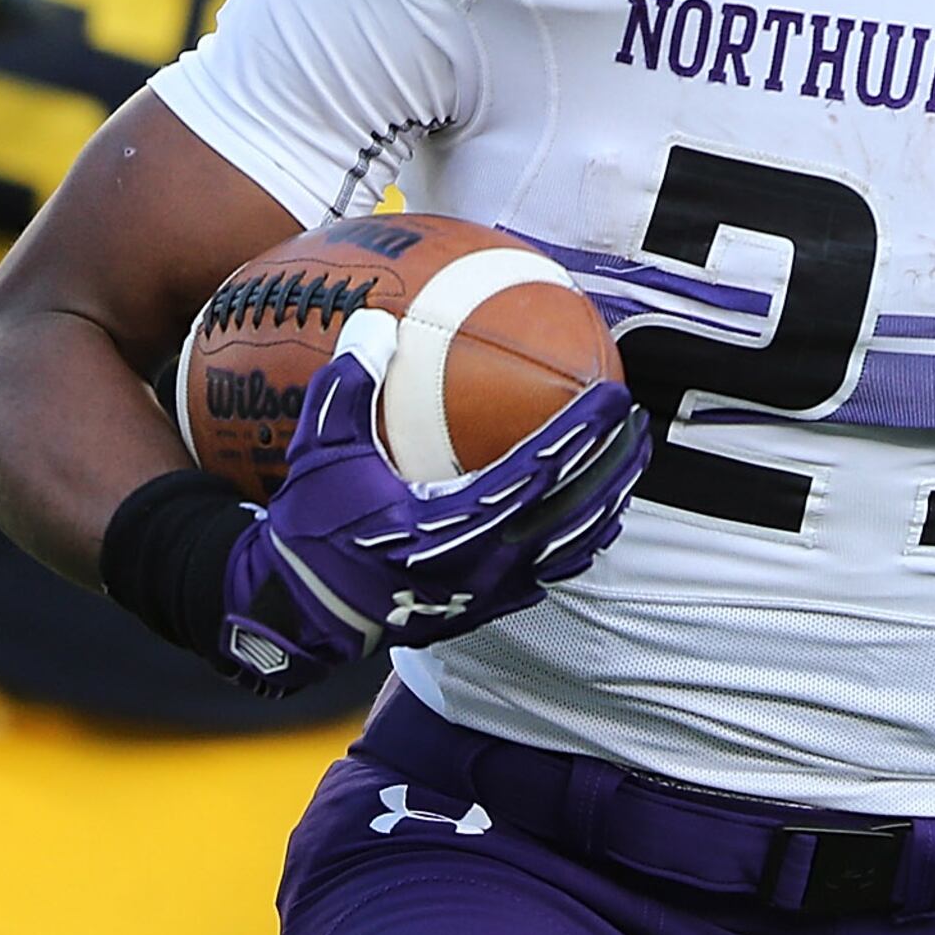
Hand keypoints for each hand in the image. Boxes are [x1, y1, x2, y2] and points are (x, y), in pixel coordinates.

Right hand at [210, 311, 648, 693]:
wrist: (295, 613)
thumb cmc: (310, 530)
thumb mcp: (320, 455)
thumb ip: (348, 388)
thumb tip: (372, 321)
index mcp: (452, 522)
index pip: (540, 470)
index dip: (583, 433)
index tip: (615, 394)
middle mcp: (483, 562)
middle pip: (575, 509)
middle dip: (614, 464)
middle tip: (639, 423)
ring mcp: (489, 592)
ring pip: (571, 545)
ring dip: (606, 502)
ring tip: (630, 463)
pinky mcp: (485, 609)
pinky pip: (551, 573)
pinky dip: (579, 542)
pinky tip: (595, 521)